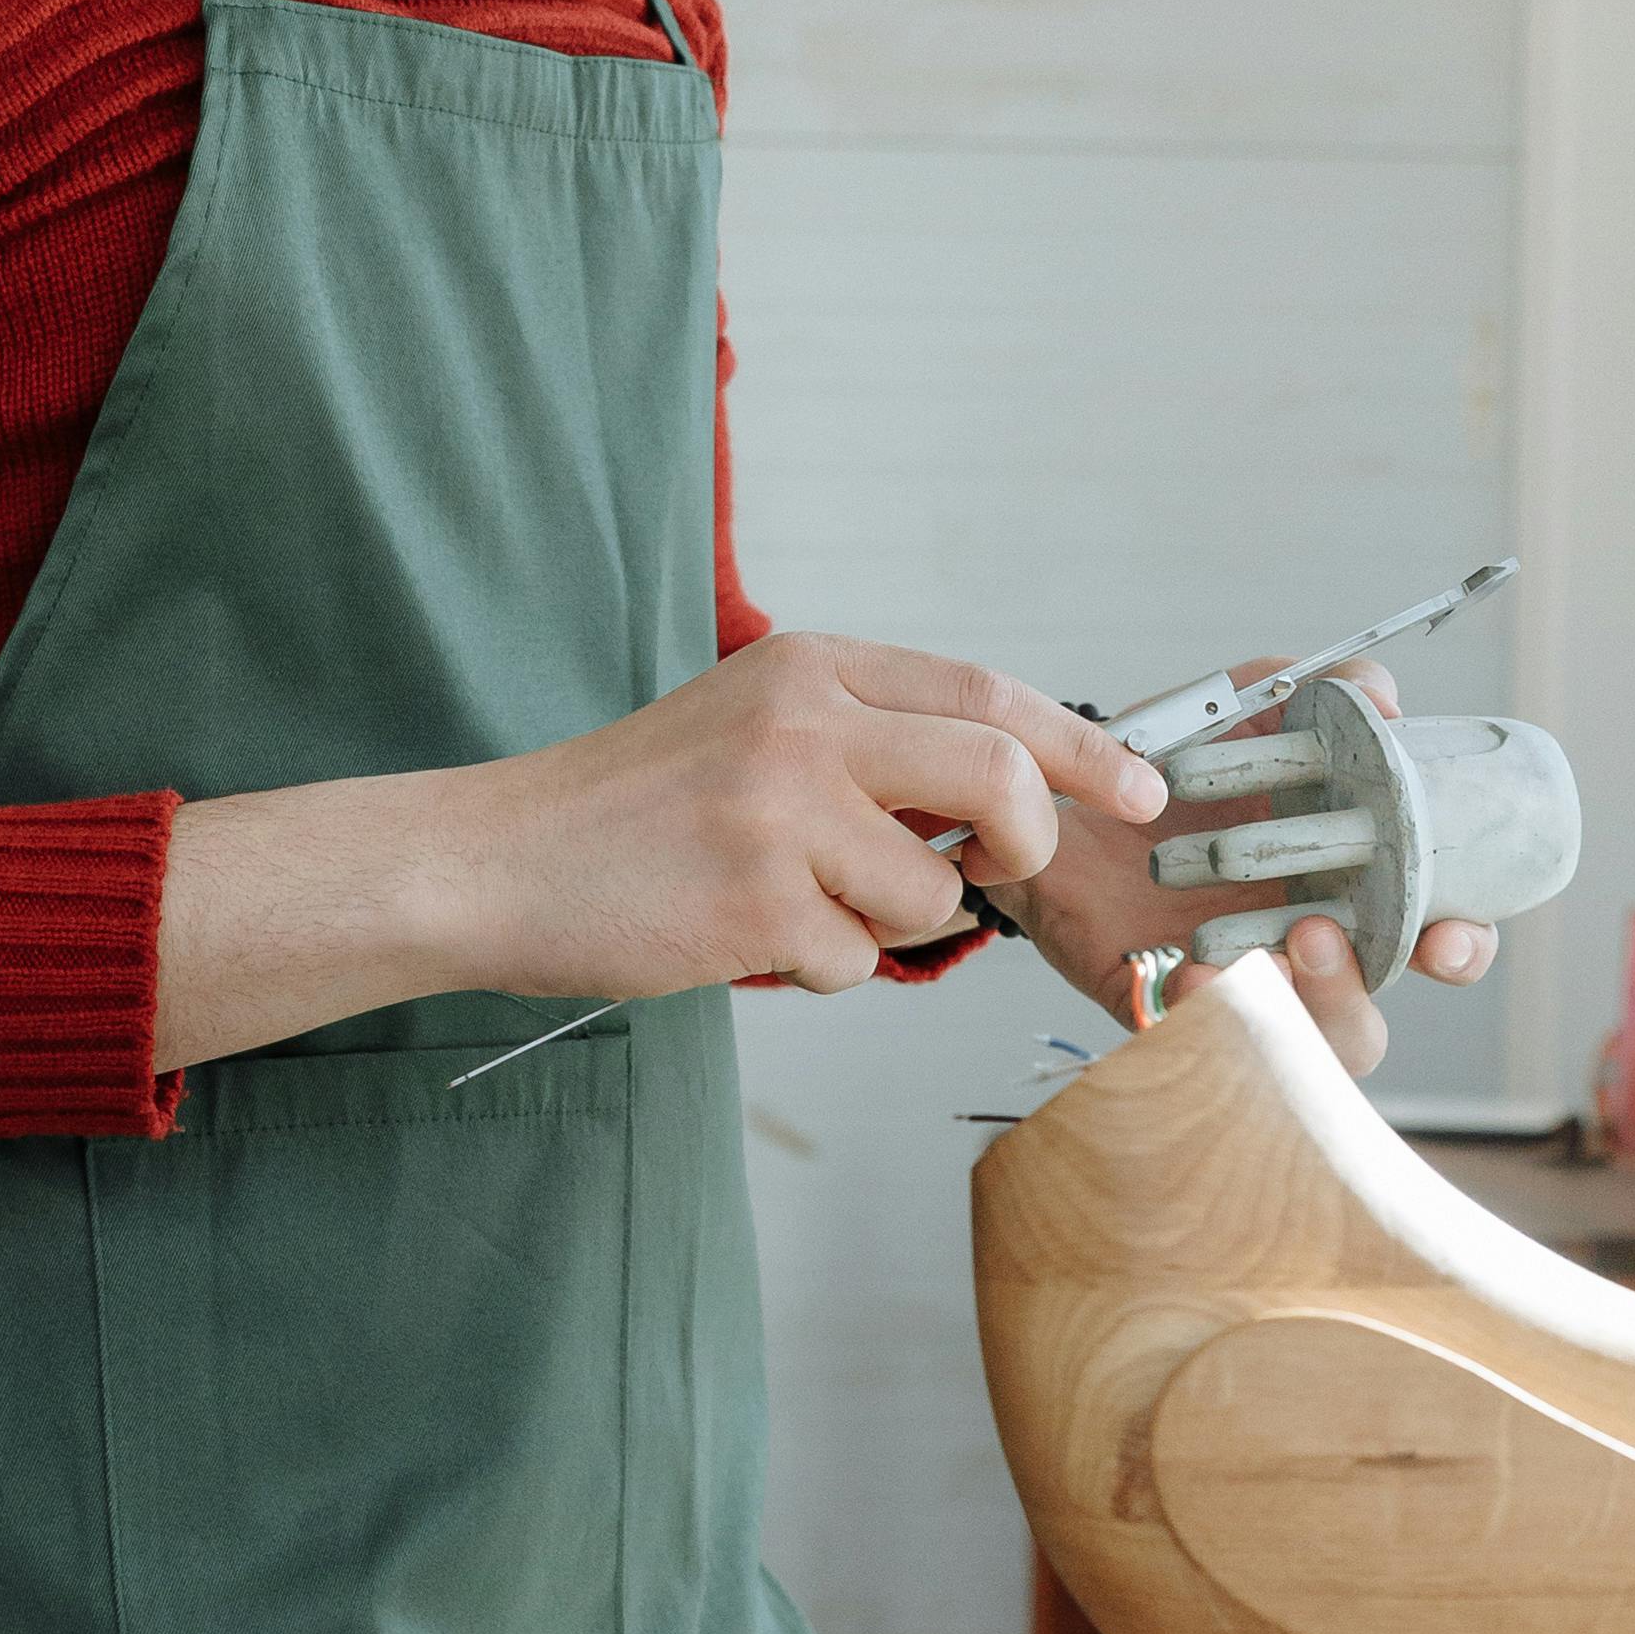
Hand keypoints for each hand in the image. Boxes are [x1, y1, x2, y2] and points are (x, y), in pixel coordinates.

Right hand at [450, 637, 1169, 1004]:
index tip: (1140, 787)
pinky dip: (817, 967)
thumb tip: (1002, 796)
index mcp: (810, 666)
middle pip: (999, 778)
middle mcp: (803, 722)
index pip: (987, 692)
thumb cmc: (629, 810)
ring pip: (932, 891)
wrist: (494, 860)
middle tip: (996, 872)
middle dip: (1025, 842)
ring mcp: (781, 810)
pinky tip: (742, 934)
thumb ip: (867, 742)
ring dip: (883, 924)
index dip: (1081, 747)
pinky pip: (858, 959)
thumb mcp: (750, 726)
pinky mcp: (755, 898)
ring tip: (791, 902)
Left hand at [1014, 663, 1499, 1066]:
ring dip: (1289, 1011)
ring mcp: (1230, 985)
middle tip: (1323, 937)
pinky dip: (1203, 1014)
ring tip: (1268, 954)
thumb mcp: (1250, 706)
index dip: (1462, 947)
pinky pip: (1191, 1038)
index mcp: (1343, 892)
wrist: (1059, 791)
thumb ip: (1325, 689)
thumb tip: (1387, 702)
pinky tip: (1191, 974)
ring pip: (1288, 1047)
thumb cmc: (1177, 762)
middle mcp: (1296, 952)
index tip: (1449, 934)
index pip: (1431, 940)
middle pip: (1363, 1021)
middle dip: (1358, 992)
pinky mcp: (1159, 1003)